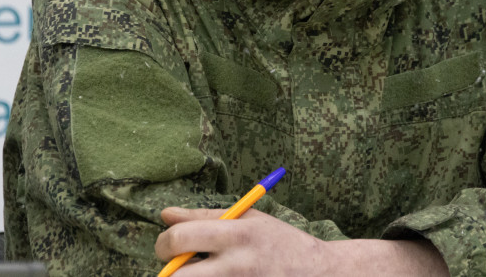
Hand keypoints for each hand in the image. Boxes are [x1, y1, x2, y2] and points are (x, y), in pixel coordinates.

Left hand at [155, 207, 447, 275]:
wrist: (322, 275)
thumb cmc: (280, 244)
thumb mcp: (249, 220)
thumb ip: (205, 216)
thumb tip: (165, 215)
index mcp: (238, 234)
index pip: (179, 238)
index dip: (164, 242)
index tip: (167, 246)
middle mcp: (236, 266)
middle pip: (175, 275)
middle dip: (168, 271)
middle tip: (176, 269)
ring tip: (204, 273)